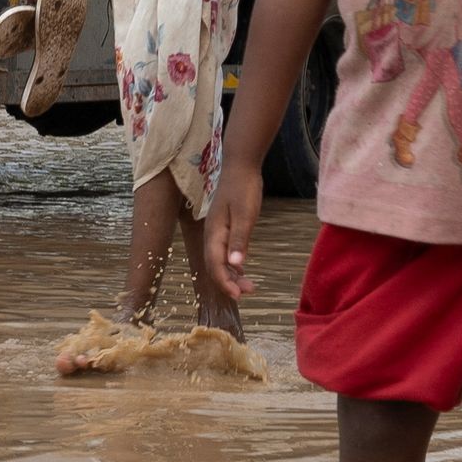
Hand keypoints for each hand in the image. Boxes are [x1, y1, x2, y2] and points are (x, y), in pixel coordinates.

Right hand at [208, 159, 262, 300]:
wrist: (241, 166)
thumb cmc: (243, 188)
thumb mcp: (245, 214)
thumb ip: (239, 239)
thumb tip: (235, 265)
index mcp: (214, 232)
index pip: (215, 264)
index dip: (224, 282)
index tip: (238, 295)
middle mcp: (212, 234)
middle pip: (215, 265)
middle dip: (228, 282)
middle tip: (248, 292)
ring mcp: (217, 231)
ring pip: (220, 260)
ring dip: (232, 275)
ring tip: (249, 286)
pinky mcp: (224, 227)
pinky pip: (224, 252)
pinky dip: (233, 264)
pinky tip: (243, 270)